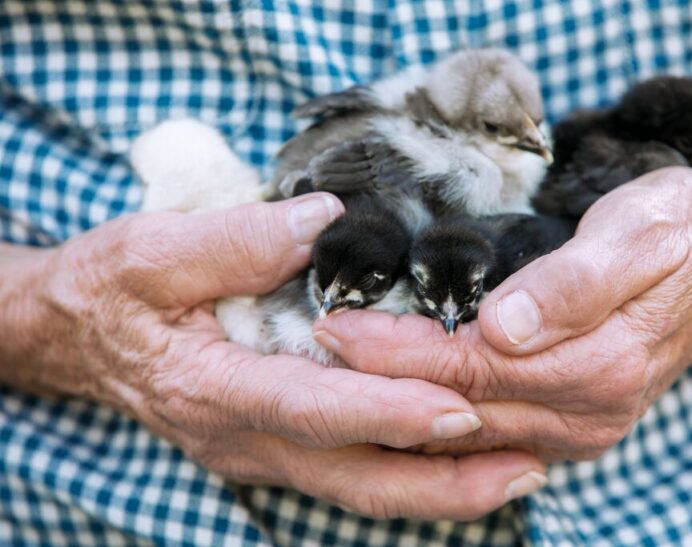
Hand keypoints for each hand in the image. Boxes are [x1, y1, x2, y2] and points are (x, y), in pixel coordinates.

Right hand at [0, 194, 544, 519]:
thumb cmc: (113, 291)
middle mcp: (246, 437)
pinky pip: (353, 472)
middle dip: (444, 481)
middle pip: (354, 478)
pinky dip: (412, 471)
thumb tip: (320, 222)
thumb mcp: (151, 251)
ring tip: (521, 469)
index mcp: (215, 389)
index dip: (387, 414)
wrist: (79, 335)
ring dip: (442, 486)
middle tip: (528, 465)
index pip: (313, 411)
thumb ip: (233, 240)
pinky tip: (462, 452)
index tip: (458, 408)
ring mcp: (262, 451)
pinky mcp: (276, 445)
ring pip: (361, 488)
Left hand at [314, 167, 691, 458]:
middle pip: (456, 406)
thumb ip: (574, 283)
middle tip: (313, 347)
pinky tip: (392, 398)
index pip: (469, 368)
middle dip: (380, 382)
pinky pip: (483, 434)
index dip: (396, 352)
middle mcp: (583, 415)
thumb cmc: (682, 234)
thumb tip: (505, 326)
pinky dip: (432, 417)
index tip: (333, 326)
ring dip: (397, 406)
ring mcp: (576, 429)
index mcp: (595, 367)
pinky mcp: (569, 426)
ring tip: (335, 375)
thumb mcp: (639, 233)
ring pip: (463, 432)